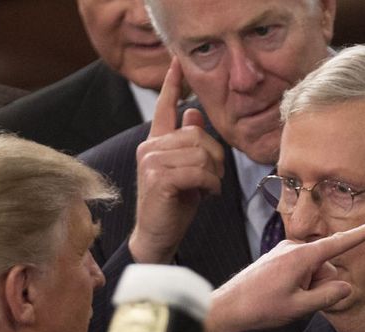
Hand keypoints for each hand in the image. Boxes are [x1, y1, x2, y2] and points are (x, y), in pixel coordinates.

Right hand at [128, 57, 224, 263]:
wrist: (157, 236)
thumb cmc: (173, 206)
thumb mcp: (186, 170)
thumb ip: (189, 144)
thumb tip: (194, 114)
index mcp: (155, 143)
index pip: (164, 107)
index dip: (172, 84)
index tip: (177, 62)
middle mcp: (150, 147)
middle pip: (197, 134)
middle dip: (215, 157)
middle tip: (214, 178)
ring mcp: (152, 161)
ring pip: (201, 153)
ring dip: (214, 174)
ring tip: (208, 188)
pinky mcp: (159, 177)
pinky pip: (199, 171)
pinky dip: (210, 185)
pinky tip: (206, 194)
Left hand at [201, 218, 364, 331]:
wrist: (227, 307)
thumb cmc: (260, 307)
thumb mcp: (299, 307)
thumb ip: (327, 297)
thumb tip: (346, 287)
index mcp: (301, 257)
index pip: (338, 244)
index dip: (361, 235)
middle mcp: (293, 248)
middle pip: (326, 266)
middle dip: (321, 285)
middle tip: (297, 301)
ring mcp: (284, 251)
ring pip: (313, 270)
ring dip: (308, 286)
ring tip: (285, 298)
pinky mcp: (277, 257)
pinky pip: (300, 269)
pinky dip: (299, 283)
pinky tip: (280, 294)